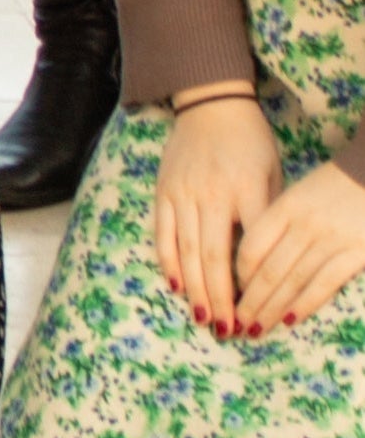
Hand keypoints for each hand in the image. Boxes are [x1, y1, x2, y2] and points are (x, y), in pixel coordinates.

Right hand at [153, 94, 283, 332]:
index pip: (251, 248)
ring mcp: (183, 193)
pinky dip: (168, 262)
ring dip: (195, 289)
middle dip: (220, 298)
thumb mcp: (274, 175)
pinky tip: (176, 286)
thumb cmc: (251, 144)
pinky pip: (162, 233)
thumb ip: (268, 216)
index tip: (258, 314)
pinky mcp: (163, 191)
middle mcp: (211, 194)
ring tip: (204, 319)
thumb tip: (267, 264)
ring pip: (186, 250)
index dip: (253, 285)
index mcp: (247, 190)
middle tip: (227, 331)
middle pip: (214, 256)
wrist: (210, 106)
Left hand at [234, 151, 364, 334]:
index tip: (228, 291)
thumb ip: (275, 220)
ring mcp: (331, 240)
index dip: (238, 274)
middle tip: (234, 324)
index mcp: (285, 207)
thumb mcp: (297, 192)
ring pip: (294, 281)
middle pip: (269, 270)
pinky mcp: (356, 253)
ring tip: (255, 328)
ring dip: (272, 309)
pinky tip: (289, 320)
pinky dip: (305, 304)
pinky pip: (325, 284)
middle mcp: (304, 225)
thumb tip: (250, 256)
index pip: (252, 246)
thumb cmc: (332, 184)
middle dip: (249, 301)